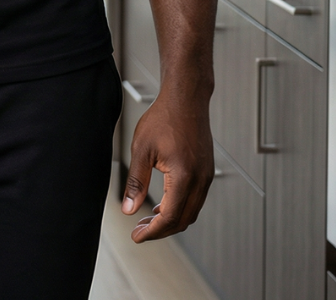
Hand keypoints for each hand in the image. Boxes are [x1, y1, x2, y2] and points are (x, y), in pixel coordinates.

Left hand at [120, 90, 213, 241]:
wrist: (186, 99)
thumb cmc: (163, 118)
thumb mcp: (142, 149)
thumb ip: (136, 181)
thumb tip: (129, 210)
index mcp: (184, 177)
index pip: (170, 217)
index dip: (153, 232)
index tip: (137, 236)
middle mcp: (200, 180)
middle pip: (183, 220)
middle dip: (161, 230)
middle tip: (139, 231)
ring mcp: (206, 176)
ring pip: (191, 211)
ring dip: (171, 220)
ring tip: (148, 220)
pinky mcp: (207, 171)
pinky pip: (195, 199)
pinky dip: (180, 207)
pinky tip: (163, 203)